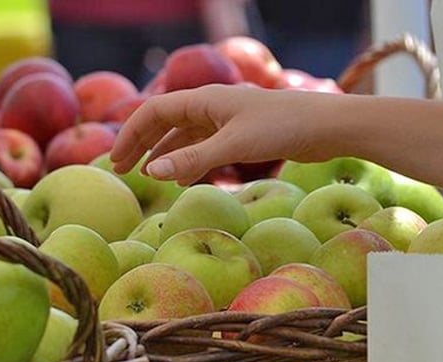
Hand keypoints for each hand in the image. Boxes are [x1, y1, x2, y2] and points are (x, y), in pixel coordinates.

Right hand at [110, 84, 335, 185]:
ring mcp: (227, 120)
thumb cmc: (282, 129)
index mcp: (205, 100)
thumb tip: (152, 174)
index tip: (117, 161)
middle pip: (165, 122)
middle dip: (142, 144)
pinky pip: (205, 145)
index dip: (131, 134)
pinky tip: (184, 179)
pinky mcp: (243, 135)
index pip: (154, 111)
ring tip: (147, 177)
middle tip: (122, 171)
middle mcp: (212, 106)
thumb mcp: (233, 146)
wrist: (326, 126)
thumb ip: (193, 160)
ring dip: (164, 154)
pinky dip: (189, 160)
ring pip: (185, 135)